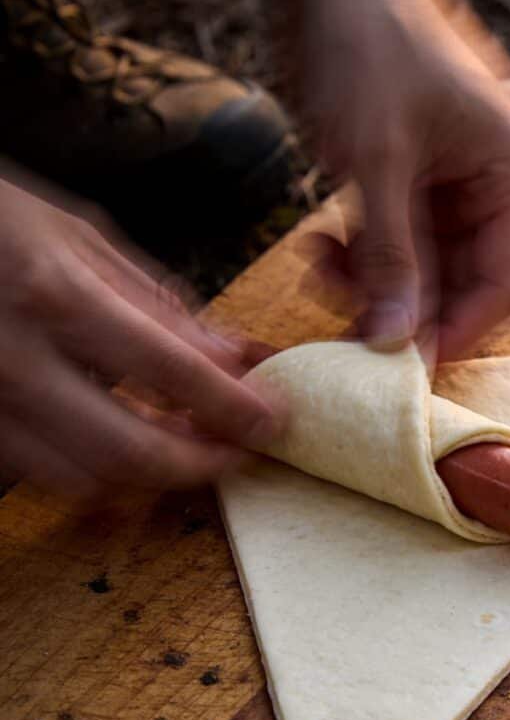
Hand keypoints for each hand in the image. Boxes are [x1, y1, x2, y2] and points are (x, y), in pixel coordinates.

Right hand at [0, 171, 277, 500]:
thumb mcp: (78, 237)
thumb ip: (159, 304)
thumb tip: (235, 359)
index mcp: (56, 296)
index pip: (174, 375)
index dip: (236, 409)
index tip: (273, 422)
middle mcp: (15, 362)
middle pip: (130, 453)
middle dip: (200, 466)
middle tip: (237, 453)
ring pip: (84, 482)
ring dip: (149, 477)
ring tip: (187, 449)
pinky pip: (42, 474)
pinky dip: (95, 473)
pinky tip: (123, 444)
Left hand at [294, 0, 509, 360]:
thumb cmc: (369, 45)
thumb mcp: (377, 158)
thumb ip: (390, 255)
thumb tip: (395, 340)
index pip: (502, 285)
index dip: (456, 331)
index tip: (404, 364)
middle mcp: (497, 188)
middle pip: (461, 285)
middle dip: (402, 306)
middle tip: (345, 323)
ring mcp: (457, 189)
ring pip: (423, 272)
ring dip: (372, 283)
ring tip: (320, 267)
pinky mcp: (418, 187)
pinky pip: (397, 246)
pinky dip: (361, 257)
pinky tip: (320, 245)